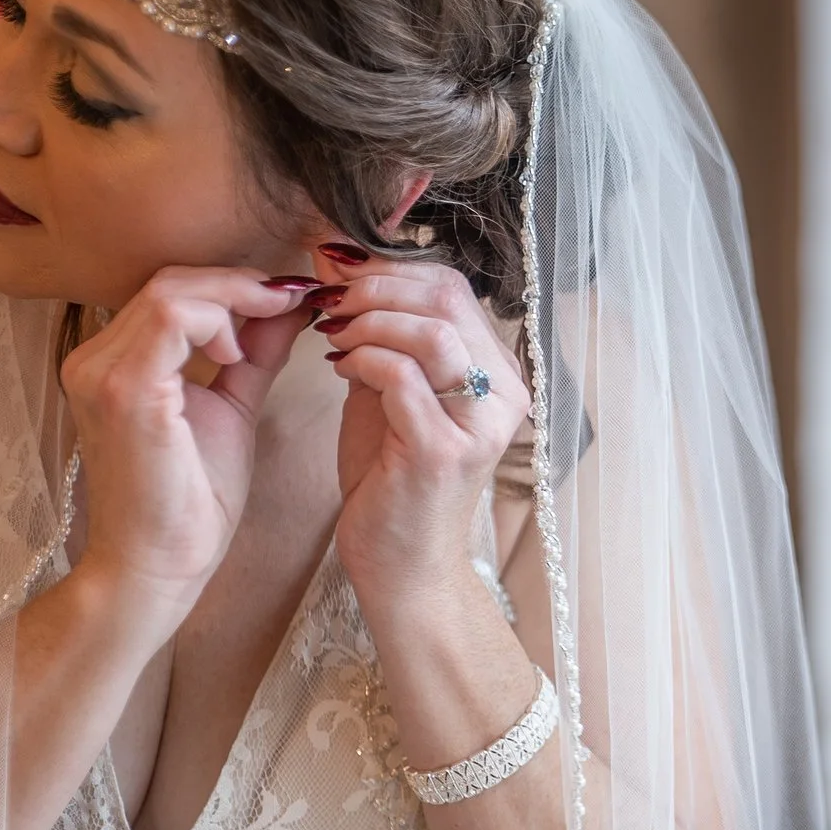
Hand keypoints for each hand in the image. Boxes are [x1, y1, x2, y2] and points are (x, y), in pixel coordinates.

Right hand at [60, 267, 318, 613]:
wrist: (160, 565)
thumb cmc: (190, 499)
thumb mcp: (231, 406)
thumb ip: (255, 354)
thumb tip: (291, 305)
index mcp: (112, 363)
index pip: (170, 292)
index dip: (233, 284)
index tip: (289, 297)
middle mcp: (93, 360)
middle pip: (169, 282)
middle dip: (240, 284)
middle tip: (291, 300)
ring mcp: (101, 373)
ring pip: (171, 290)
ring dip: (233, 298)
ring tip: (267, 329)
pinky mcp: (122, 390)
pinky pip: (171, 318)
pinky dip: (217, 319)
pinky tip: (238, 353)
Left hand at [316, 262, 531, 614]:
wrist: (401, 567)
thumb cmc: (392, 480)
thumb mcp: (387, 393)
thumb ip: (374, 334)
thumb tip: (334, 262)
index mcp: (498, 373)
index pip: (452, 287)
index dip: (391, 267)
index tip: (336, 270)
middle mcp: (503, 393)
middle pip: (446, 297)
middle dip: (375, 286)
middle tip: (327, 298)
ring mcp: (479, 423)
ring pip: (430, 331)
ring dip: (369, 321)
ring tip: (334, 334)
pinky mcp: (445, 451)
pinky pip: (402, 376)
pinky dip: (363, 360)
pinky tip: (339, 368)